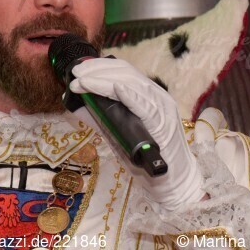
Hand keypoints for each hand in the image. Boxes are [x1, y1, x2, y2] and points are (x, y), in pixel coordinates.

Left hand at [70, 57, 205, 210]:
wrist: (174, 182)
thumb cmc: (147, 160)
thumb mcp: (120, 134)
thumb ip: (102, 118)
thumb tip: (78, 104)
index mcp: (148, 96)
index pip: (124, 72)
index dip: (100, 67)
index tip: (79, 70)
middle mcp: (157, 97)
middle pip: (127, 74)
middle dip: (98, 70)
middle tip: (76, 73)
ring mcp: (162, 109)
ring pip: (133, 85)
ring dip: (104, 81)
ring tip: (82, 82)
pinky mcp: (163, 124)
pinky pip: (146, 106)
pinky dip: (131, 96)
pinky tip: (116, 89)